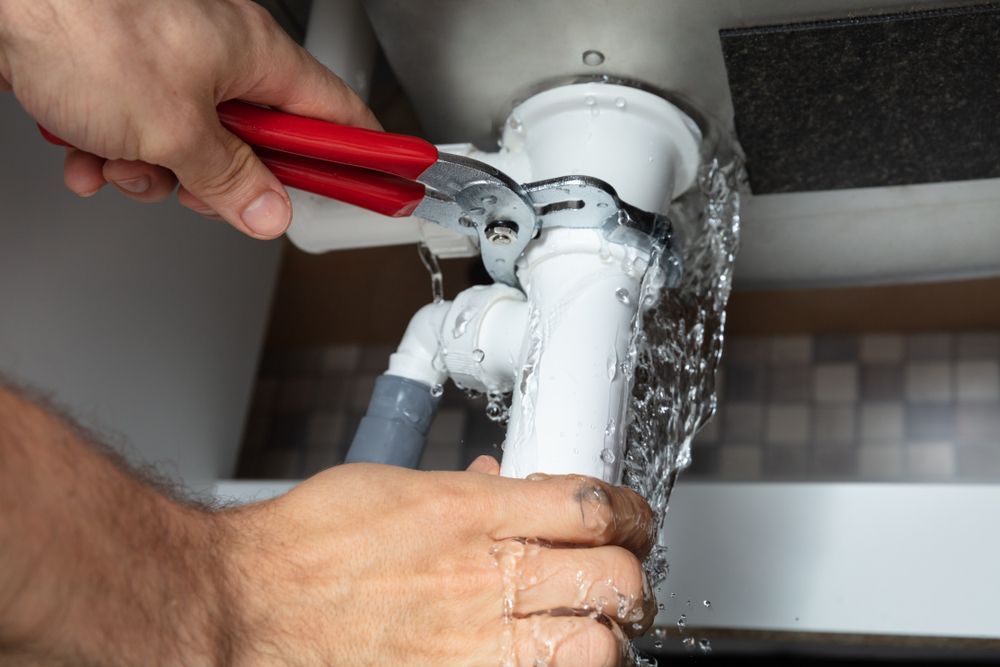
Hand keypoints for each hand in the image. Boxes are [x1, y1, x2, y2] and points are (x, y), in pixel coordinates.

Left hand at [0, 0, 378, 237]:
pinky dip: (111, 151)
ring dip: (153, 171)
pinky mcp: (121, 72)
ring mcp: (169, 62)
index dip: (360, 155)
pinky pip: (138, 131)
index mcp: (256, 55)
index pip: (335, 115)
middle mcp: (219, 54)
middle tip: (205, 193)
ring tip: (121, 160)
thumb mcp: (173, 129)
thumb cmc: (82, 23)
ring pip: (189, 146)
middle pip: (257, 144)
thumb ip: (231, 180)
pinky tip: (85, 152)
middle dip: (221, 181)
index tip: (381, 183)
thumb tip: (269, 211)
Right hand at [223, 457, 656, 665]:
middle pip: (614, 576)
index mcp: (471, 512)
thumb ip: (465, 491)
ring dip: (607, 635)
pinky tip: (546, 657)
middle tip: (618, 579)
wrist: (248, 604)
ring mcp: (475, 642)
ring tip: (594, 628)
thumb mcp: (395, 487)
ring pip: (597, 645)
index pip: (593, 505)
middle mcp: (482, 576)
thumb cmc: (309, 545)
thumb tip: (504, 484)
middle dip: (630, 578)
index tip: (629, 521)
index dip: (629, 514)